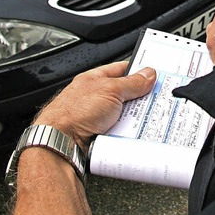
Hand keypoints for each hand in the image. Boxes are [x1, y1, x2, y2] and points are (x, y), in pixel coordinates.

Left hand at [33, 61, 155, 152]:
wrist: (60, 144)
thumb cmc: (73, 113)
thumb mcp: (110, 90)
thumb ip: (131, 82)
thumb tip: (148, 74)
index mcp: (95, 80)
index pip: (121, 70)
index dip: (138, 71)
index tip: (154, 75)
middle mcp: (95, 98)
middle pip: (126, 95)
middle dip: (139, 98)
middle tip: (153, 100)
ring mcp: (98, 118)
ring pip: (125, 116)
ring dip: (134, 119)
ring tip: (142, 119)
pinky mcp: (101, 136)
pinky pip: (122, 133)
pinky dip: (129, 134)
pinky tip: (133, 134)